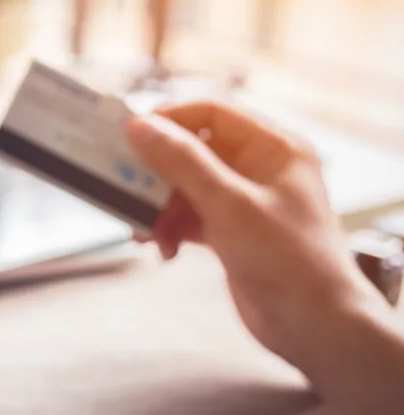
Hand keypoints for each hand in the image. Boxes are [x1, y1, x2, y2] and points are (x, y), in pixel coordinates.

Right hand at [127, 102, 403, 412]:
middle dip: (159, 173)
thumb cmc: (289, 261)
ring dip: (161, 207)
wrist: (316, 329)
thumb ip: (182, 162)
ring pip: (187, 187)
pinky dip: (172, 228)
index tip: (131, 135)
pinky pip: (190, 216)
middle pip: (193, 151)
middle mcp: (260, 169)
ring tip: (145, 230)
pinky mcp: (233, 232)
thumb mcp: (229, 205)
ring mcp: (245, 201)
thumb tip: (139, 126)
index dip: (170, 120)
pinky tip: (163, 247)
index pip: (211, 113)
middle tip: (125, 184)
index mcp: (273, 149)